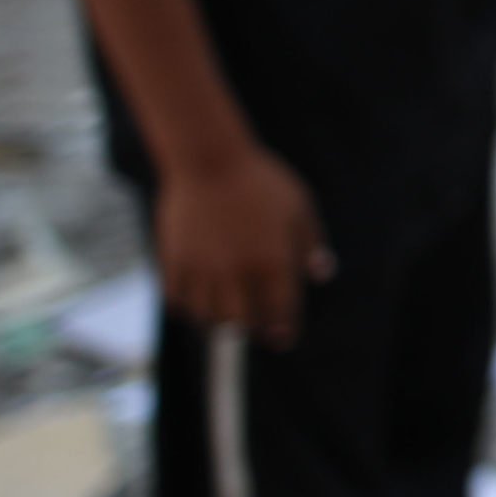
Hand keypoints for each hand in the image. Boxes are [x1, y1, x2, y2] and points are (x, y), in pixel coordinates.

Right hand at [158, 146, 333, 345]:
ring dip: (219, 322)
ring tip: (227, 318)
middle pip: (242, 322)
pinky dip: (187, 308)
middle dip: (252, 330)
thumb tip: (321, 274)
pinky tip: (197, 303)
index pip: (281, 311)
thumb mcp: (299, 207)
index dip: (284, 330)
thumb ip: (311, 244)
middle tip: (257, 329)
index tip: (283, 338)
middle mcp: (237, 270)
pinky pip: (177, 299)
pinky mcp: (174, 259)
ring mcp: (203, 267)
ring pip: (207, 316)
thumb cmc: (260, 180)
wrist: (209, 158)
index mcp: (272, 260)